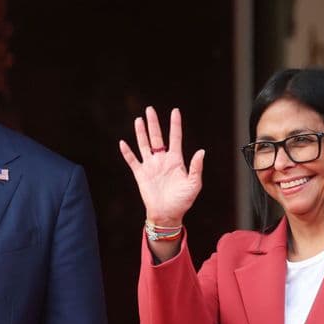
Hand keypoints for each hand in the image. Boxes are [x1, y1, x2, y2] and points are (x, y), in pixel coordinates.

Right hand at [119, 106, 204, 226]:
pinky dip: (127, 152)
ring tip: (139, 119)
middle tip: (150, 109)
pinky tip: (123, 143)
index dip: (175, 124)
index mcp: (176, 160)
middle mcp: (162, 160)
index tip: (175, 111)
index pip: (175, 137)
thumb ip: (196, 167)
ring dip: (141, 132)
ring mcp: (150, 166)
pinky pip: (132, 161)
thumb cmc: (183, 201)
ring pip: (144, 145)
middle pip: (157, 137)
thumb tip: (201, 151)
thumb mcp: (194, 184)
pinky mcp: (140, 175)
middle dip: (154, 123)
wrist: (167, 215)